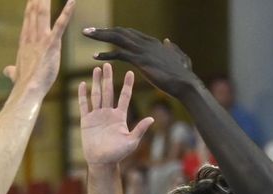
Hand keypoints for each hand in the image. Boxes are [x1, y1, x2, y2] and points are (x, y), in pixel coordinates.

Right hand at [5, 0, 74, 95]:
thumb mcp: (16, 74)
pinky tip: (72, 2)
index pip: (28, 20)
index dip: (30, 8)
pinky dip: (67, 13)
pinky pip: (60, 25)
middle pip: (34, 13)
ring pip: (44, 14)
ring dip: (46, 2)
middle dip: (37, 0)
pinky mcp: (52, 44)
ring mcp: (42, 40)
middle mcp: (32, 38)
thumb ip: (12, 70)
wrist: (27, 90)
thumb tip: (7, 70)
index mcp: (25, 43)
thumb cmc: (23, 84)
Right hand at [79, 64, 154, 167]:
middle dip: (108, 78)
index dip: (127, 85)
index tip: (130, 72)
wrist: (102, 162)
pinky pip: (84, 105)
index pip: (124, 96)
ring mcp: (97, 115)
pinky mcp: (86, 120)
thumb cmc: (118, 154)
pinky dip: (82, 94)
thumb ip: (140, 129)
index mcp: (120, 116)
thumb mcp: (131, 141)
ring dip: (96, 82)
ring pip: (96, 95)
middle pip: (108, 91)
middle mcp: (108, 113)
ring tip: (96, 69)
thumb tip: (152, 118)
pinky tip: (82, 84)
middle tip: (107, 64)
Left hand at [83, 26, 197, 96]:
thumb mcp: (179, 58)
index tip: (103, 32)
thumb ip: (172, 49)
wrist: (186, 84)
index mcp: (153, 42)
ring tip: (86, 34)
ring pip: (117, 38)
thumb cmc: (184, 75)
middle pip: (120, 32)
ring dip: (100, 35)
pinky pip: (119, 53)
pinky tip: (95, 56)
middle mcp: (146, 43)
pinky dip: (106, 53)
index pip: (130, 33)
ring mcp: (143, 50)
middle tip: (88, 30)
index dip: (115, 32)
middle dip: (103, 30)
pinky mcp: (140, 60)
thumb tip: (167, 41)